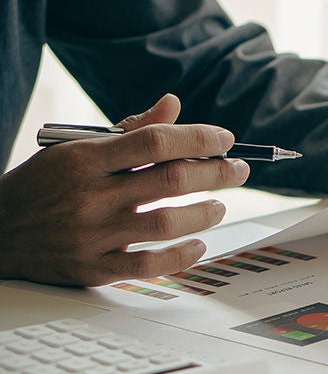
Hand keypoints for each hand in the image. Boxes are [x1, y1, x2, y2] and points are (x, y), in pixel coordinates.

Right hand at [0, 94, 249, 286]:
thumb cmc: (43, 186)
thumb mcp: (75, 149)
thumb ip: (128, 131)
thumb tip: (173, 104)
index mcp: (85, 159)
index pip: (156, 141)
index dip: (199, 137)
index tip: (225, 139)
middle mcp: (91, 196)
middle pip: (172, 180)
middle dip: (217, 172)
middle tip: (239, 169)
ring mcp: (93, 235)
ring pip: (167, 223)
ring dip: (205, 212)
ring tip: (219, 206)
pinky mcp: (93, 268)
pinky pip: (149, 264)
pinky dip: (182, 255)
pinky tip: (199, 244)